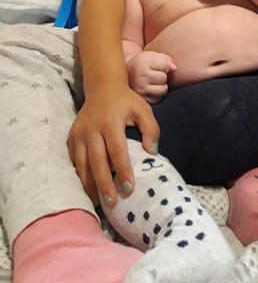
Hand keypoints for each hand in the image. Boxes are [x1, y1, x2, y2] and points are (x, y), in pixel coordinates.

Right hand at [68, 84, 159, 206]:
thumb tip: (152, 152)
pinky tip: (89, 188)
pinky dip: (81, 176)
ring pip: (82, 164)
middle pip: (97, 161)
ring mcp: (78, 134)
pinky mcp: (71, 137)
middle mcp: (91, 129)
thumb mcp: (143, 109)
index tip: (129, 188)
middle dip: (104, 184)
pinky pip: (74, 161)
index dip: (122, 170)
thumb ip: (151, 129)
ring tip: (100, 202)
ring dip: (90, 185)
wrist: (102, 87)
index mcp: (110, 121)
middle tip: (113, 202)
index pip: (117, 150)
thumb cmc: (126, 101)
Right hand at [127, 51, 176, 102]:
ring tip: (152, 82)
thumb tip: (175, 69)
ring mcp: (140, 90)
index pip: (165, 65)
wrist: (127, 74)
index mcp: (142, 63)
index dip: (163, 65)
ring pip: (163, 89)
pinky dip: (157, 94)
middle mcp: (139, 77)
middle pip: (164, 78)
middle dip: (161, 75)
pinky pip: (159, 99)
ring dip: (161, 86)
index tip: (154, 66)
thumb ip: (167, 60)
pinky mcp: (142, 100)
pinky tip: (149, 89)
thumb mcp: (153, 57)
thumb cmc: (143, 64)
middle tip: (152, 74)